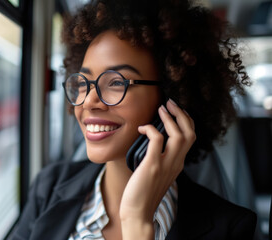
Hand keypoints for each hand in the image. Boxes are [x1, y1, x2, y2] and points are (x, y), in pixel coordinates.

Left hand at [120, 99, 195, 238]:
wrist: (138, 212)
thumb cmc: (142, 193)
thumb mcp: (156, 173)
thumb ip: (159, 160)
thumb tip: (150, 143)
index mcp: (178, 164)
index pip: (190, 138)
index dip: (186, 121)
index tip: (175, 111)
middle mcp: (176, 163)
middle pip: (190, 133)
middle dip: (182, 115)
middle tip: (170, 103)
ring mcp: (166, 164)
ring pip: (179, 135)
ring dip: (170, 119)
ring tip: (161, 108)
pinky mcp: (153, 165)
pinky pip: (157, 140)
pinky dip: (151, 129)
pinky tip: (142, 128)